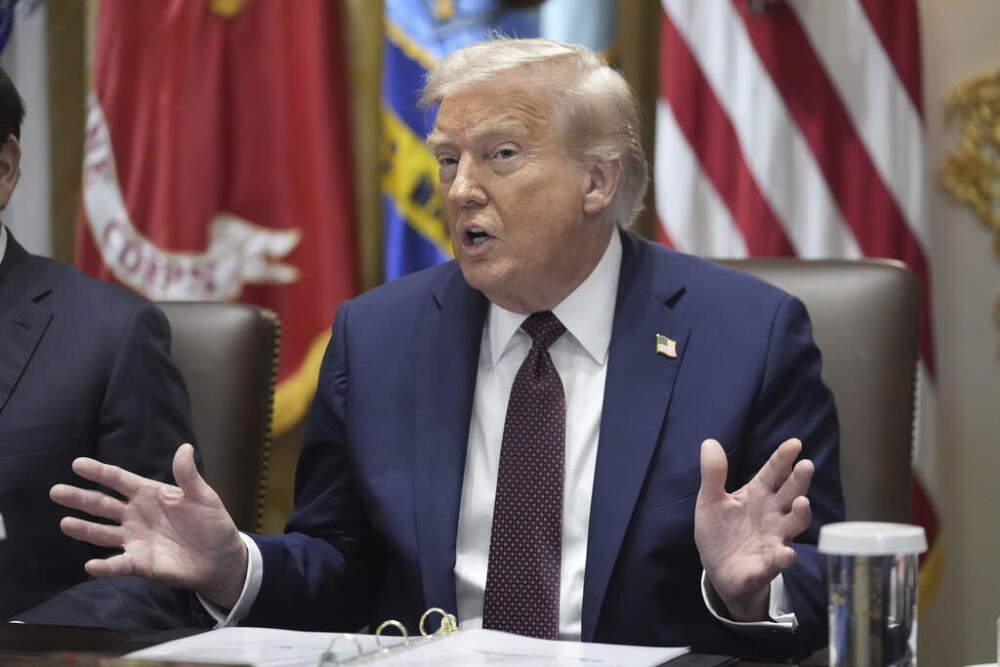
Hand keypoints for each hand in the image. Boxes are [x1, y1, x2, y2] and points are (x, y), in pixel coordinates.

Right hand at [50, 443, 247, 608]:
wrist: (221, 558)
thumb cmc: (212, 523)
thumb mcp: (203, 496)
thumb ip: (188, 476)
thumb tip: (184, 447)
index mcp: (149, 495)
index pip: (119, 480)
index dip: (99, 472)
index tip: (77, 464)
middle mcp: (136, 515)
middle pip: (103, 505)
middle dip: (80, 498)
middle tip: (56, 491)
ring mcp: (135, 539)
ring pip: (103, 533)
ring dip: (84, 529)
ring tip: (65, 523)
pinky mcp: (140, 563)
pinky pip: (118, 564)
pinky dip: (104, 567)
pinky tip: (90, 565)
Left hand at [694, 438, 812, 620]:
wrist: (718, 569)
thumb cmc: (720, 530)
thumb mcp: (710, 500)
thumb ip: (713, 474)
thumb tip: (709, 442)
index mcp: (758, 494)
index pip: (773, 472)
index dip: (783, 458)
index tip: (794, 443)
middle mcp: (773, 514)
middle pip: (791, 494)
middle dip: (799, 481)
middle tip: (806, 465)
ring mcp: (774, 538)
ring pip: (793, 525)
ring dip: (800, 515)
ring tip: (802, 503)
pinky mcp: (767, 564)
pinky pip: (779, 560)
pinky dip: (784, 557)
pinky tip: (787, 554)